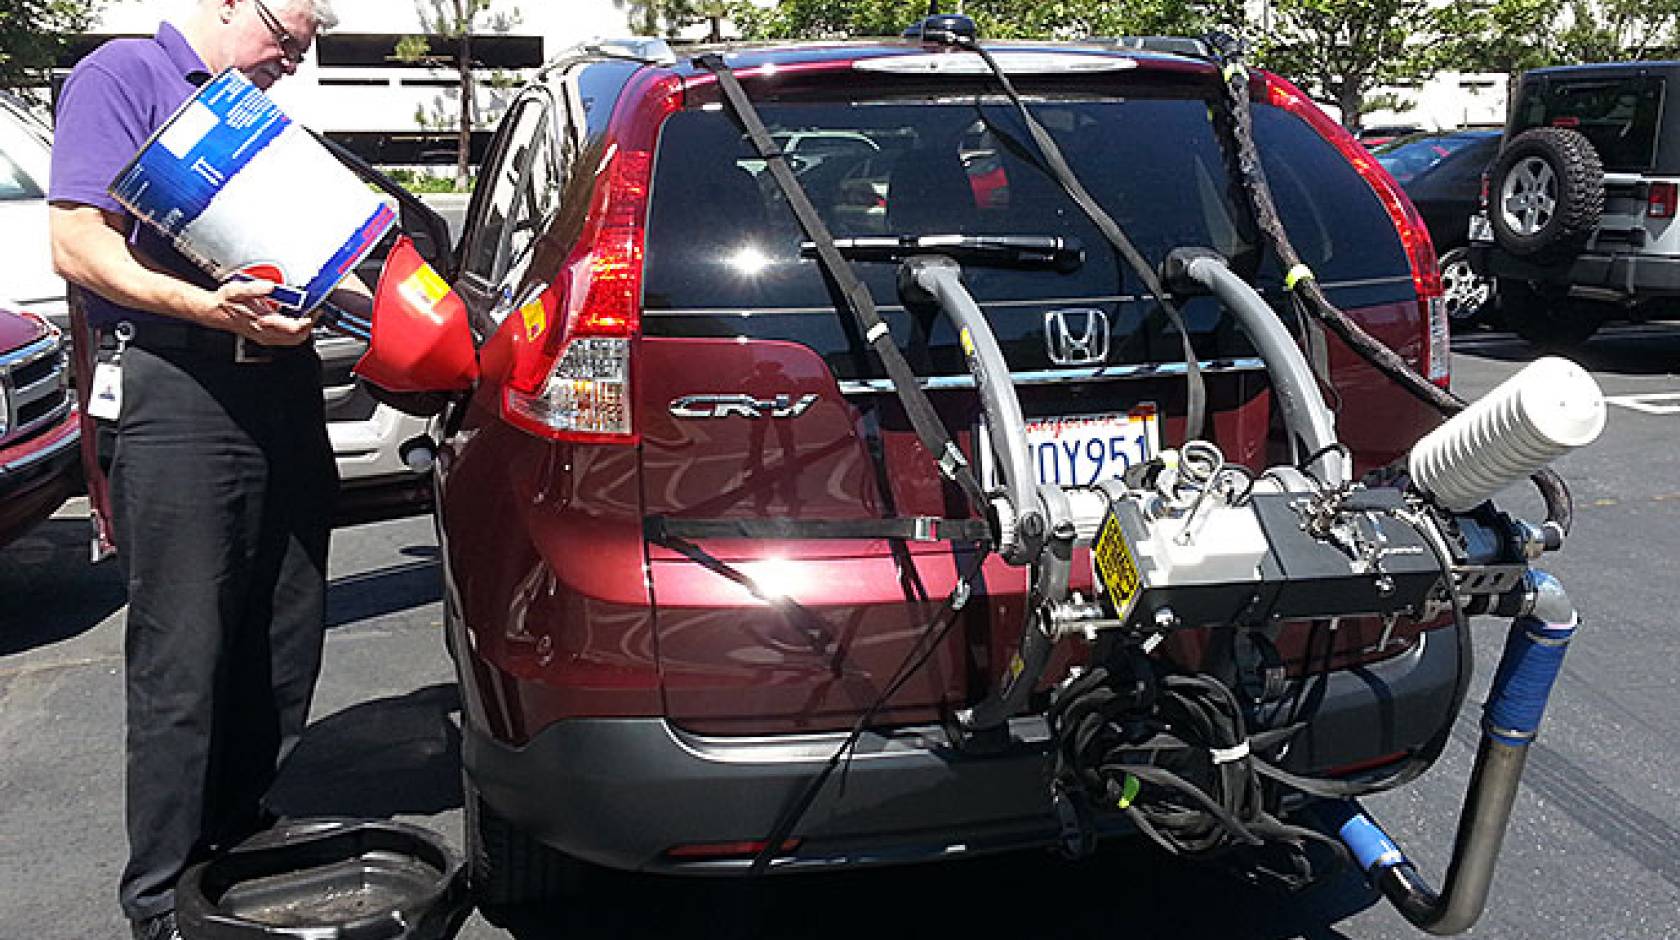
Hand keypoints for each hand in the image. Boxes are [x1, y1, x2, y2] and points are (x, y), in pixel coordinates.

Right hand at [203, 280, 318, 346]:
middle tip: (315, 313)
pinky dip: (295, 333)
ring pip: (292, 341)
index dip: (308, 321)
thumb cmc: (226, 301)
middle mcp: (266, 332)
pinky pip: (285, 341)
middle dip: (309, 327)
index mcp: (263, 321)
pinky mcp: (265, 338)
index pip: (293, 328)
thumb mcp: (237, 289)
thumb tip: (270, 286)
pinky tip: (296, 322)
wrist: (214, 312)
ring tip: (308, 316)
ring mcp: (265, 337)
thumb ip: (255, 288)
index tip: (315, 311)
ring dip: (303, 330)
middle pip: (297, 338)